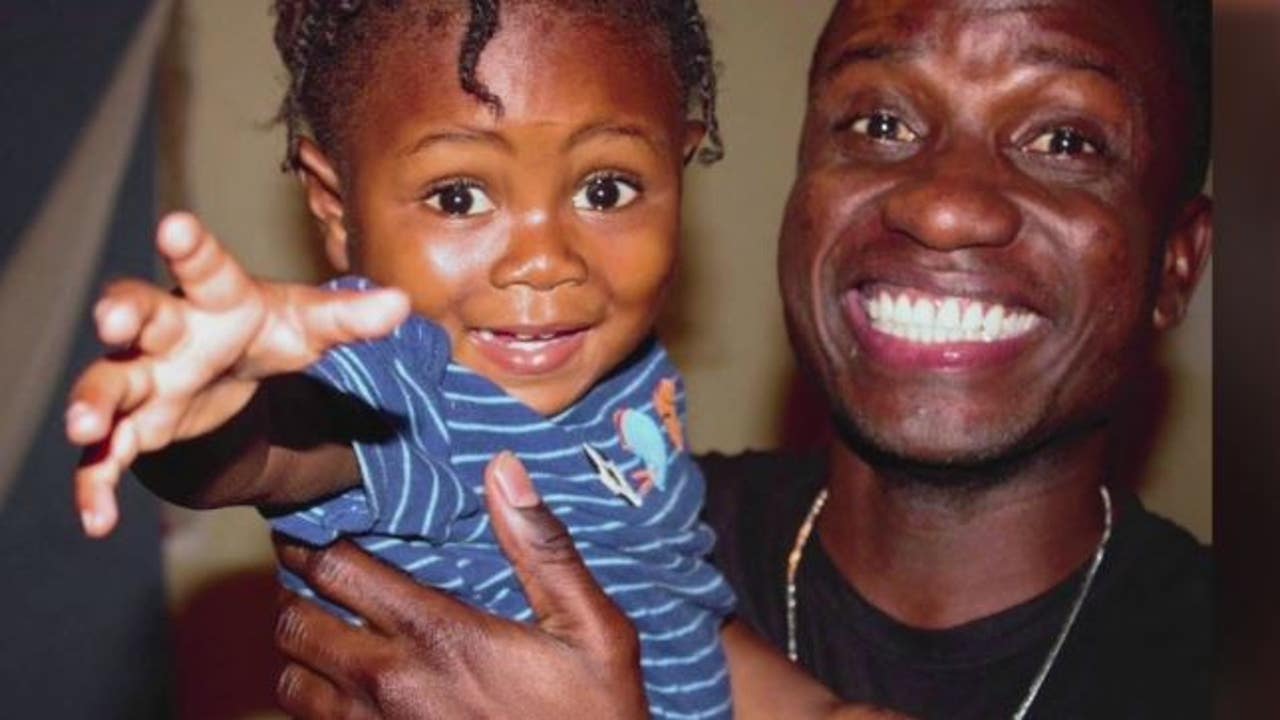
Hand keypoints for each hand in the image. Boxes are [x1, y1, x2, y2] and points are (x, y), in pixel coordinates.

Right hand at [65, 211, 408, 536]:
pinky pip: (107, 456)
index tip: (176, 228)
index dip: (190, 247)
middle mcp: (168, 331)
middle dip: (123, 315)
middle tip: (113, 320)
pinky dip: (97, 485)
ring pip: (108, 384)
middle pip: (139, 315)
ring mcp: (144, 378)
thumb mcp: (310, 326)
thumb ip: (350, 318)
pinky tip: (97, 519)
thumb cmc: (264, 333)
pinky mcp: (135, 426)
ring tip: (84, 424)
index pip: (204, 266)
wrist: (228, 372)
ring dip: (94, 402)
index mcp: (215, 297)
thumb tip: (402, 305)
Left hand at [273, 452, 648, 719]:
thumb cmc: (592, 715)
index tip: (313, 521)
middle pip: (295, 622)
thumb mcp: (591, 628)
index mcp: (436, 636)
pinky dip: (314, 695)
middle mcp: (390, 685)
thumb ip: (544, 548)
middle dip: (296, 588)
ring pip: (290, 680)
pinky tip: (344, 679)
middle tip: (313, 567)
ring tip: (325, 622)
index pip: (334, 569)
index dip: (311, 539)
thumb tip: (503, 468)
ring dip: (301, 646)